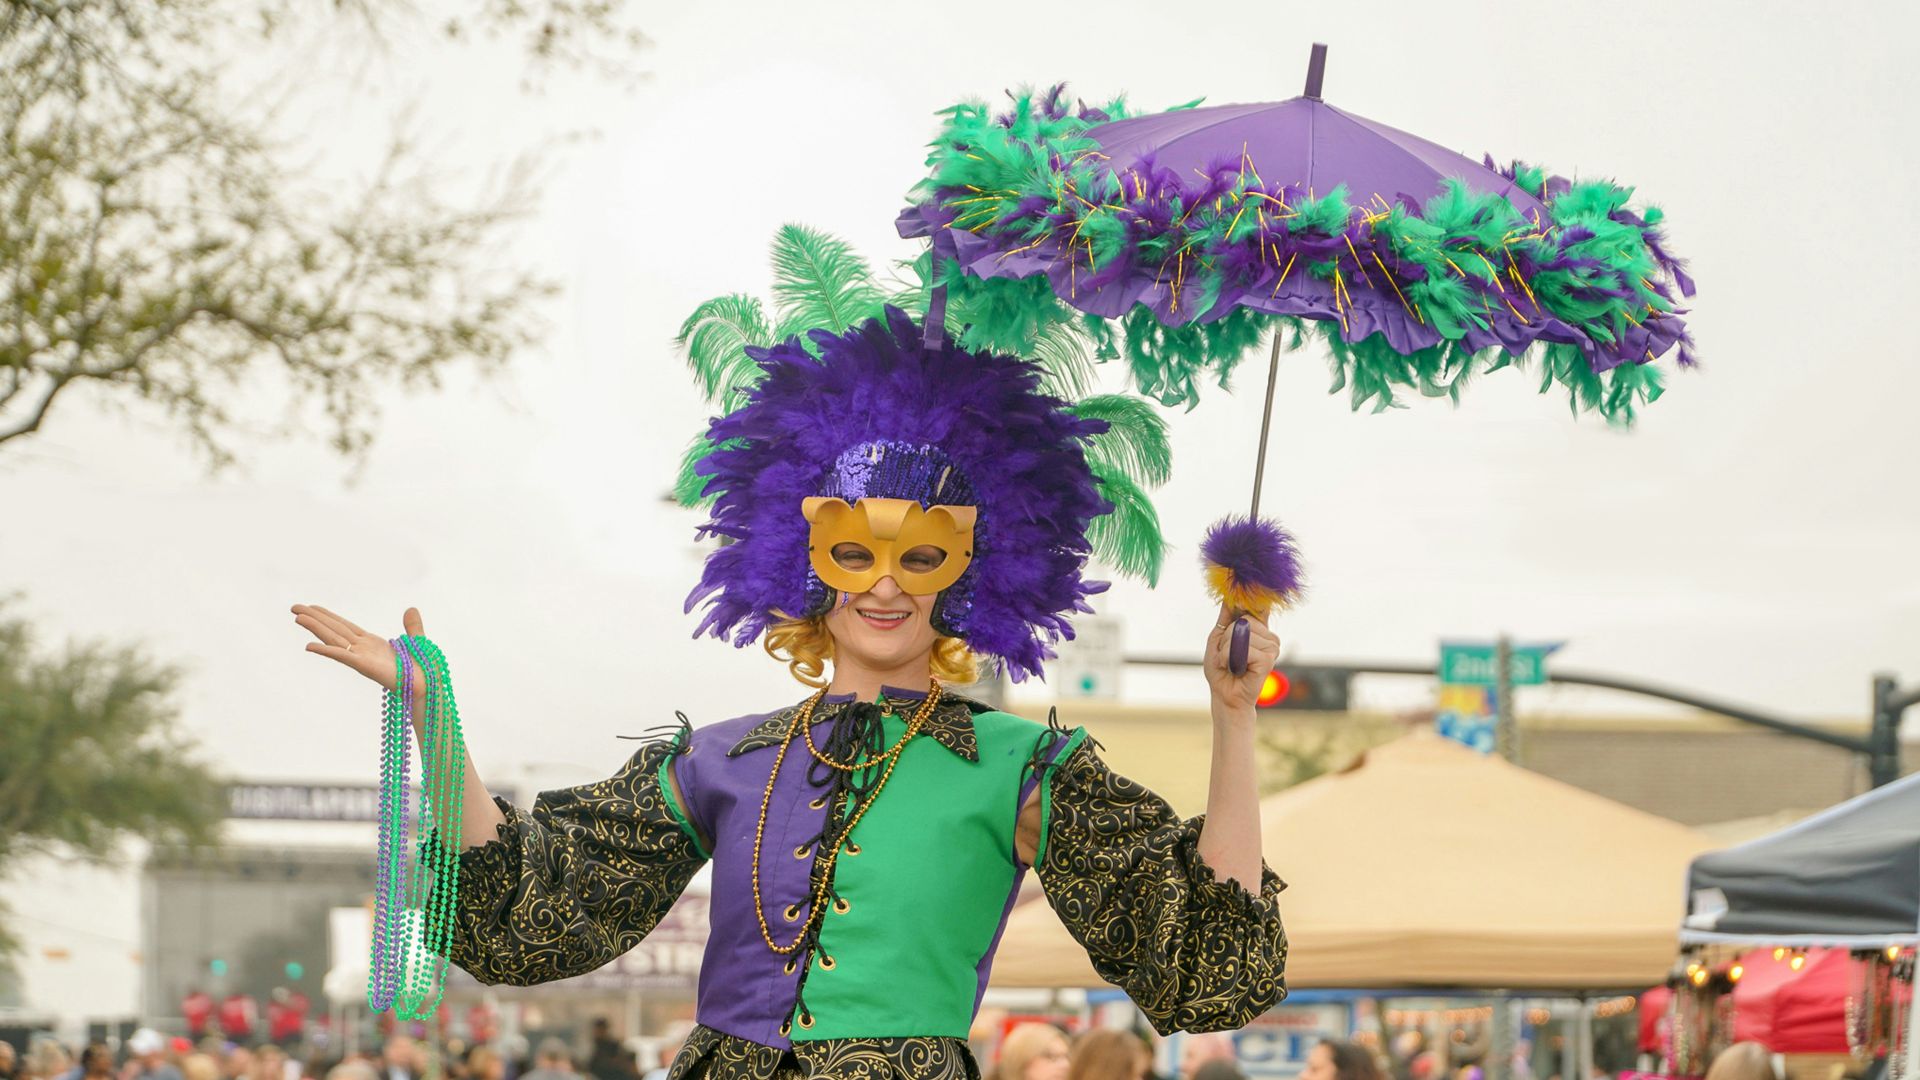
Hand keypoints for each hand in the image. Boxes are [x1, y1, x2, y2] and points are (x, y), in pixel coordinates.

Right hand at [291, 603, 426, 699]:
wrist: (428, 687)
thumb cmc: (423, 670)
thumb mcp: (417, 641)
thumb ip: (413, 626)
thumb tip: (411, 609)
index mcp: (372, 643)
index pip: (345, 626)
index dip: (328, 616)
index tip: (312, 607)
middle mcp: (363, 649)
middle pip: (334, 630)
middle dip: (314, 618)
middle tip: (294, 607)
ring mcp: (362, 657)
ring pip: (333, 639)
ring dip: (315, 628)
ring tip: (297, 617)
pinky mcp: (364, 666)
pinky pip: (342, 656)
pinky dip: (327, 650)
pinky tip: (309, 646)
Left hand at [1203, 602, 1279, 715]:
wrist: (1224, 695)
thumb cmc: (1221, 669)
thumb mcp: (1219, 638)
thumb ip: (1227, 617)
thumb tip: (1231, 596)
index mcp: (1259, 630)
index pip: (1259, 606)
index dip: (1251, 598)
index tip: (1243, 589)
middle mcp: (1269, 637)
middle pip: (1244, 620)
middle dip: (1226, 637)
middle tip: (1226, 654)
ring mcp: (1272, 648)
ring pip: (1243, 633)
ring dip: (1226, 649)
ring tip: (1230, 662)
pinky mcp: (1269, 659)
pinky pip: (1244, 648)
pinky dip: (1230, 658)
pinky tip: (1234, 668)